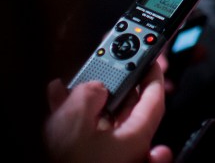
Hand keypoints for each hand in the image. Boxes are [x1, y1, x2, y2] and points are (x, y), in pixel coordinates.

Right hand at [44, 56, 171, 162]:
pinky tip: (59, 107)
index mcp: (136, 139)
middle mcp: (128, 151)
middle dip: (116, 88)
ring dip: (89, 103)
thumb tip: (94, 88)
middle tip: (109, 69)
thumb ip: (89, 95)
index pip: (154, 101)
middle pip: (128, 111)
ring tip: (71, 88)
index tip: (152, 62)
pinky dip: (75, 120)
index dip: (153, 77)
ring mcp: (110, 158)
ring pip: (104, 123)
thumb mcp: (76, 120)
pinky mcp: (90, 160)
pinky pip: (88, 137)